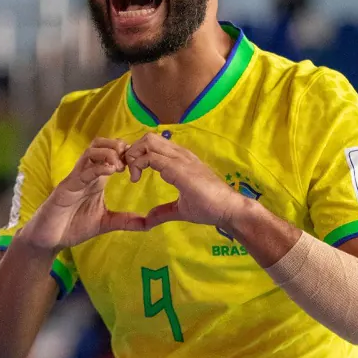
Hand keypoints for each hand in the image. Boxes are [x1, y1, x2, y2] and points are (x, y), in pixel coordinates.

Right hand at [16, 138, 145, 251]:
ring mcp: (75, 178)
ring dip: (109, 153)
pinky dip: (97, 167)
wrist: (48, 239)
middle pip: (100, 144)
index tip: (140, 165)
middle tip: (131, 160)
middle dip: (118, 146)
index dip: (128, 154)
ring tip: (122, 165)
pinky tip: (111, 171)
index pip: (112, 154)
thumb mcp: (106, 223)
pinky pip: (82, 171)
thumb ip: (126, 221)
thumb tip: (149, 224)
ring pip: (91, 152)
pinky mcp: (66, 187)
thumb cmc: (73, 227)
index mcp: (96, 178)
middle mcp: (86, 173)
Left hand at [123, 133, 245, 229]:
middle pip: (148, 137)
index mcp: (181, 160)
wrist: (229, 209)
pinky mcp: (179, 168)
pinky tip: (135, 179)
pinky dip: (137, 164)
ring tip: (132, 175)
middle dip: (133, 151)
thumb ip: (163, 212)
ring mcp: (180, 159)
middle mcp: (180, 154)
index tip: (132, 174)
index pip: (154, 144)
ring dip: (134, 155)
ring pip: (148, 141)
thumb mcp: (181, 209)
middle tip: (129, 172)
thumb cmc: (210, 207)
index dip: (138, 154)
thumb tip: (148, 220)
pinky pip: (151, 157)